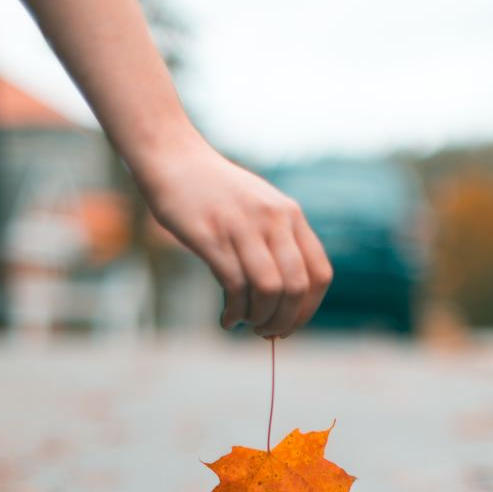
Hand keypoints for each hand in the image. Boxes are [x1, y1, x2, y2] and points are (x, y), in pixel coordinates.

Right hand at [137, 138, 332, 336]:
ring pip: (269, 290)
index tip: (291, 323)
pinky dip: (235, 312)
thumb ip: (278, 240)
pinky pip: (236, 286)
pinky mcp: (212, 237)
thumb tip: (287, 295)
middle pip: (297, 287)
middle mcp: (273, 220)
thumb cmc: (215, 191)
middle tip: (266, 332)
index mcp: (290, 215)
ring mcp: (243, 227)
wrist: (173, 158)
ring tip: (245, 323)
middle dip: (285, 320)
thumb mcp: (260, 207)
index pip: (320, 273)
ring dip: (260, 318)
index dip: (309, 308)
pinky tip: (227, 319)